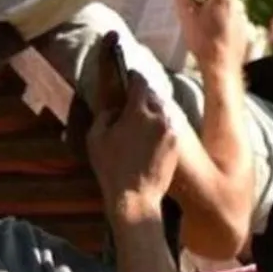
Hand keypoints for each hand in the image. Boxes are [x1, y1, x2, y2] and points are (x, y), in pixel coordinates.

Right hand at [86, 69, 179, 224]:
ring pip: (163, 109)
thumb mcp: (96, 138)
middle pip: (153, 94)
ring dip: (153, 109)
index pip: (139, 82)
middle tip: (133, 98)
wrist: (135, 197)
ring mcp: (171, 130)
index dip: (132, 76)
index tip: (129, 75)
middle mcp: (159, 116)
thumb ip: (105, 115)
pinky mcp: (177, 143)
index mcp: (138, 111)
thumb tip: (114, 108)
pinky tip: (150, 134)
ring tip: (142, 118)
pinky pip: (169, 125)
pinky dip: (160, 124)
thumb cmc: (111, 168)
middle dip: (143, 94)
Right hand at [174, 0, 248, 78]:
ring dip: (215, 7)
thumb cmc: (204, 42)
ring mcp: (242, 19)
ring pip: (227, 5)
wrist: (221, 68)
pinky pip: (231, 19)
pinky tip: (210, 33)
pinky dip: (221, 20)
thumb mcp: (187, 18)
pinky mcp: (243, 32)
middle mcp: (237, 5)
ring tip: (200, 19)